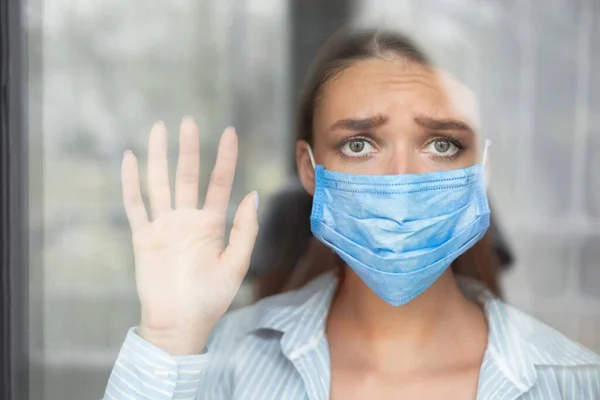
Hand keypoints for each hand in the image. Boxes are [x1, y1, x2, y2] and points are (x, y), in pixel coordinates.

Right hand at [121, 118, 258, 354]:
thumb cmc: (211, 298)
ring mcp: (164, 226)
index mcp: (211, 224)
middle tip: (189, 121)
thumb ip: (245, 230)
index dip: (225, 158)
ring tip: (158, 129)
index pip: (220, 183)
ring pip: (159, 184)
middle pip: (187, 177)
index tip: (230, 132)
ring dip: (159, 158)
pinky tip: (128, 159)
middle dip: (189, 150)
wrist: (180, 324)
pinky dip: (130, 184)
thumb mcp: (235, 264)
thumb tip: (252, 195)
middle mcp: (187, 219)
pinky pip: (135, 206)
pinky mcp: (143, 237)